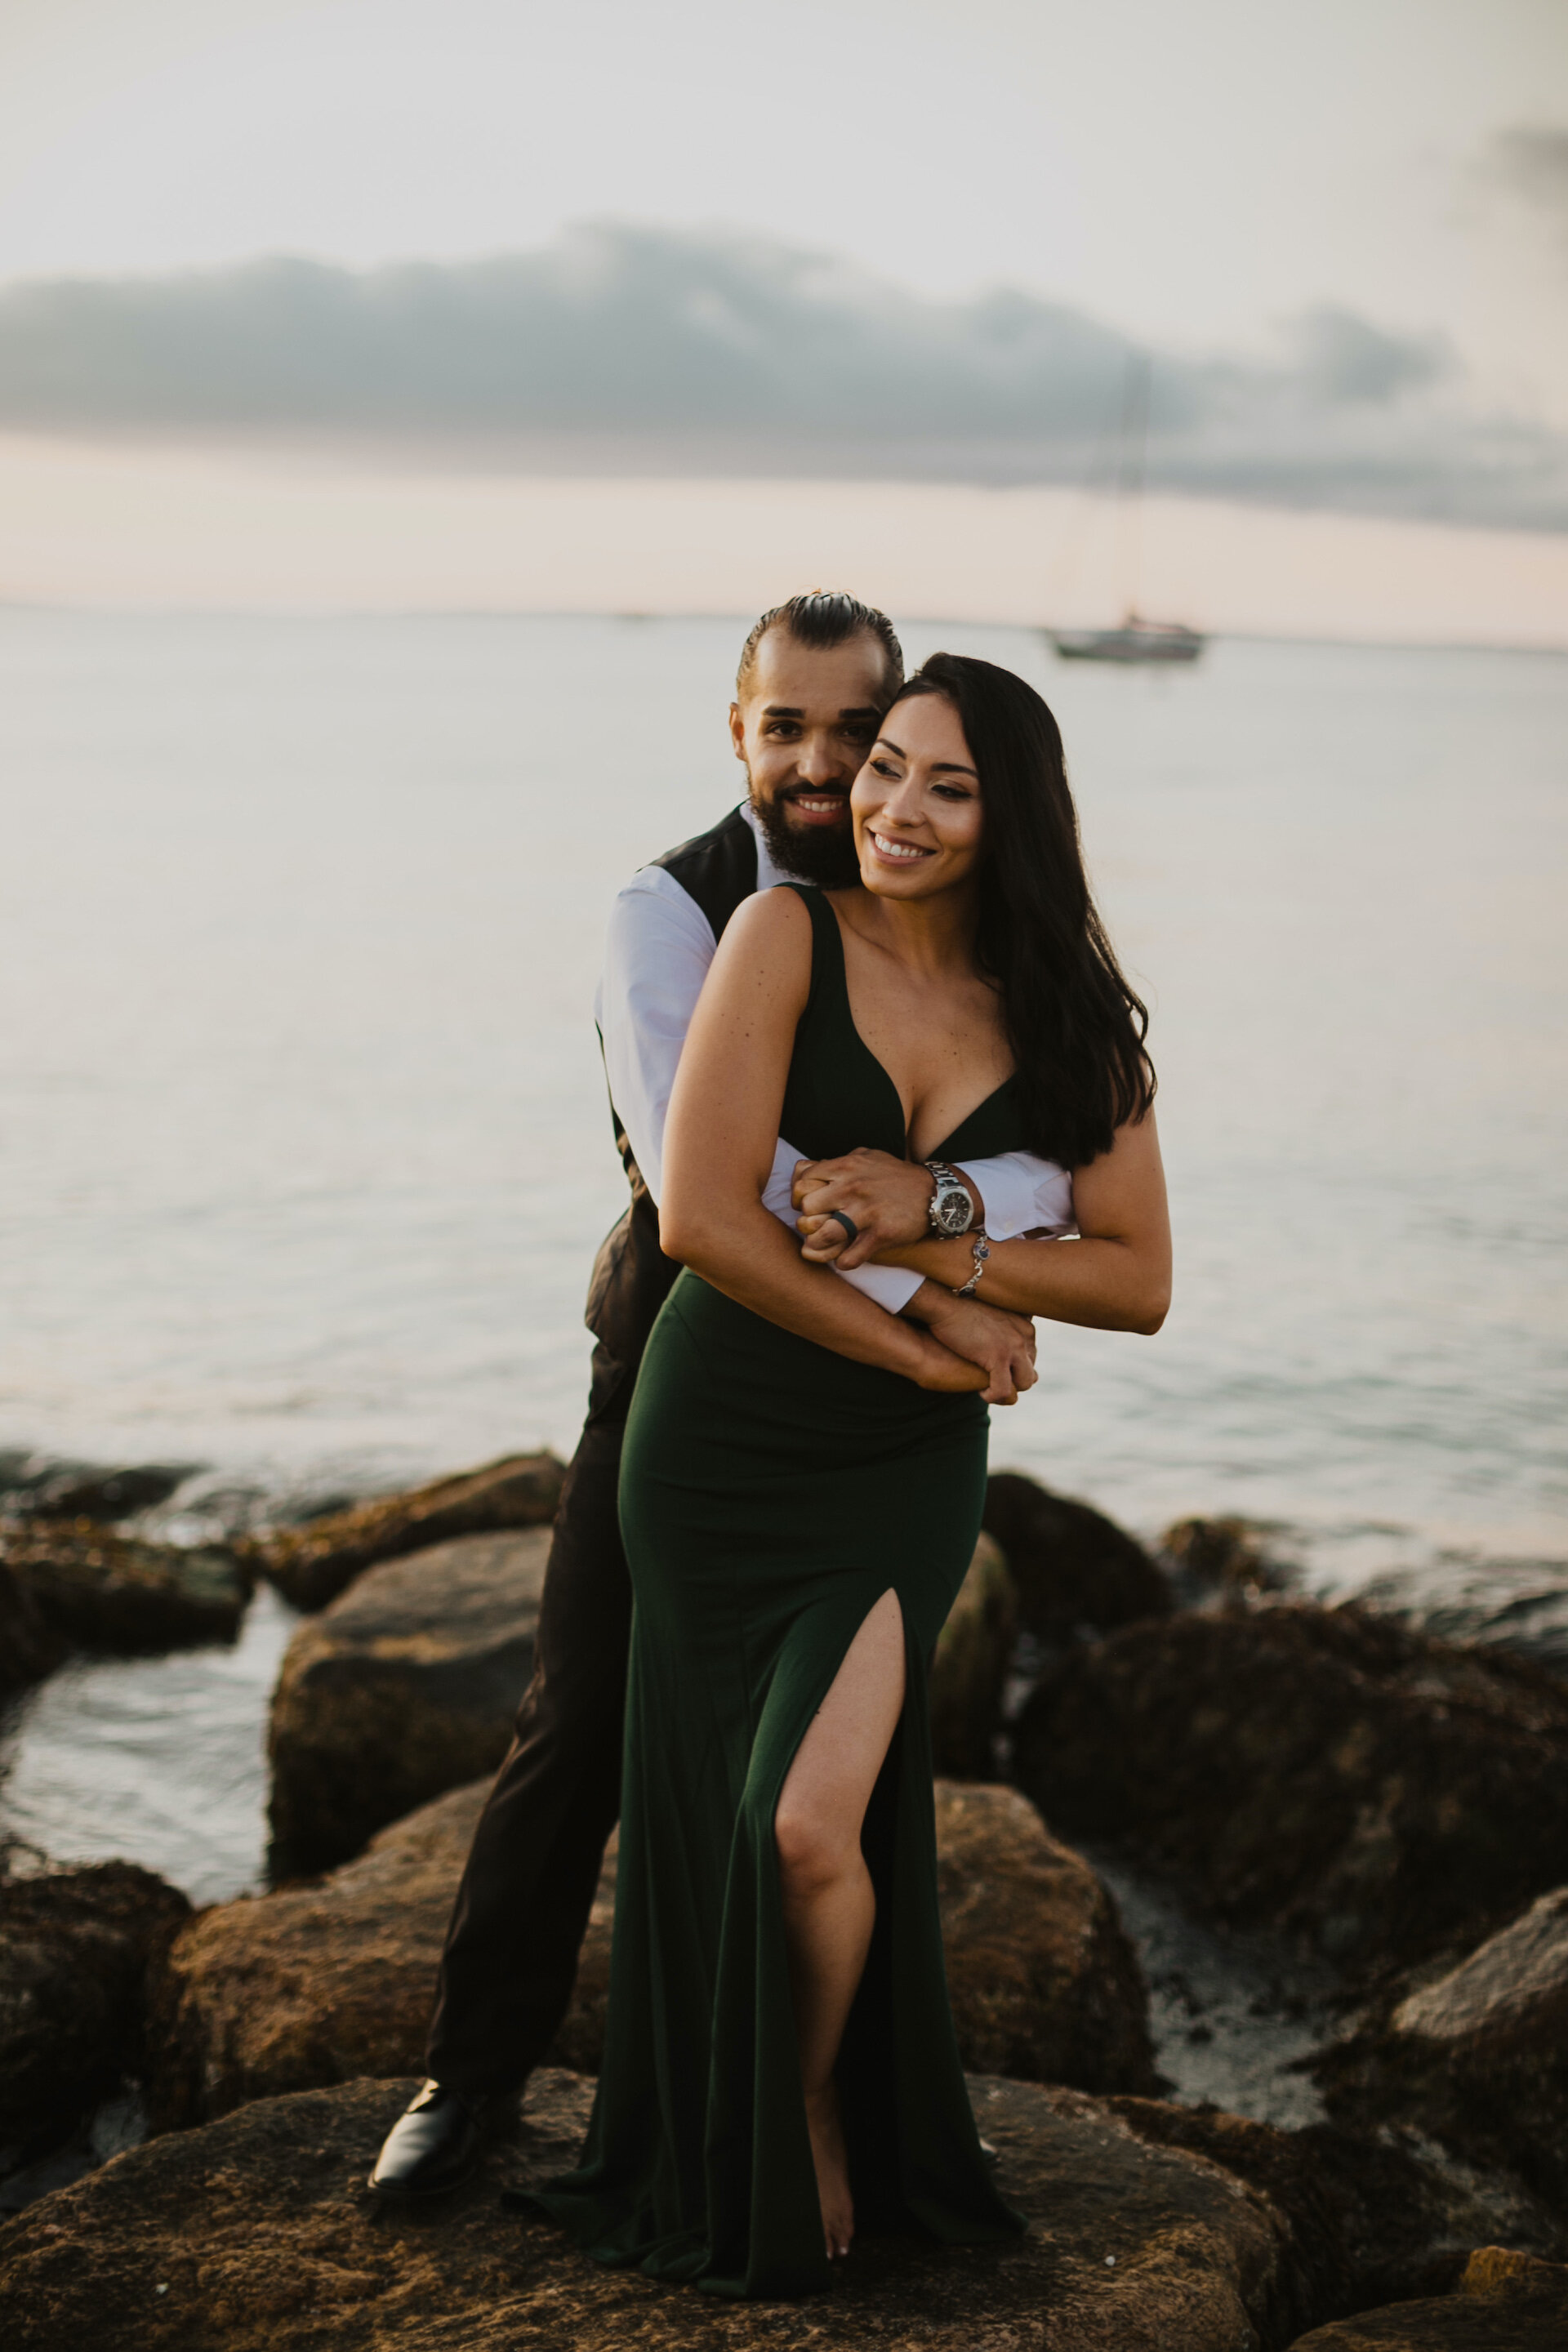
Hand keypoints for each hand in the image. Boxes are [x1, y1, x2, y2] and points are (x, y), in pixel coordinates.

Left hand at [794, 1149, 977, 1269]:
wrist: (935, 1194)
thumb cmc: (896, 1176)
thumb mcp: (867, 1157)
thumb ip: (837, 1161)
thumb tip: (806, 1168)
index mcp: (846, 1166)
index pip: (802, 1181)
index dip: (799, 1196)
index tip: (807, 1205)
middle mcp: (852, 1187)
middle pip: (807, 1208)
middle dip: (806, 1220)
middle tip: (815, 1226)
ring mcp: (866, 1212)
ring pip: (821, 1235)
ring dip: (818, 1245)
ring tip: (825, 1245)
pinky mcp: (880, 1234)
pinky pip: (849, 1258)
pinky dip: (843, 1262)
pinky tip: (847, 1258)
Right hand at [907, 1286, 1037, 1406]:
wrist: (943, 1301)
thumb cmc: (958, 1306)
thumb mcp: (989, 1314)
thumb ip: (1001, 1327)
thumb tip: (997, 1343)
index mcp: (1024, 1324)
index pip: (1030, 1356)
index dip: (1013, 1368)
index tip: (994, 1370)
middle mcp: (1025, 1334)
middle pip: (1030, 1371)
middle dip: (1012, 1380)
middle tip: (990, 1381)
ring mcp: (1014, 1345)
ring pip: (1025, 1383)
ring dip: (1006, 1389)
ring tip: (987, 1388)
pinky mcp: (999, 1356)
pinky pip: (1003, 1390)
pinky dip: (992, 1395)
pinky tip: (980, 1392)